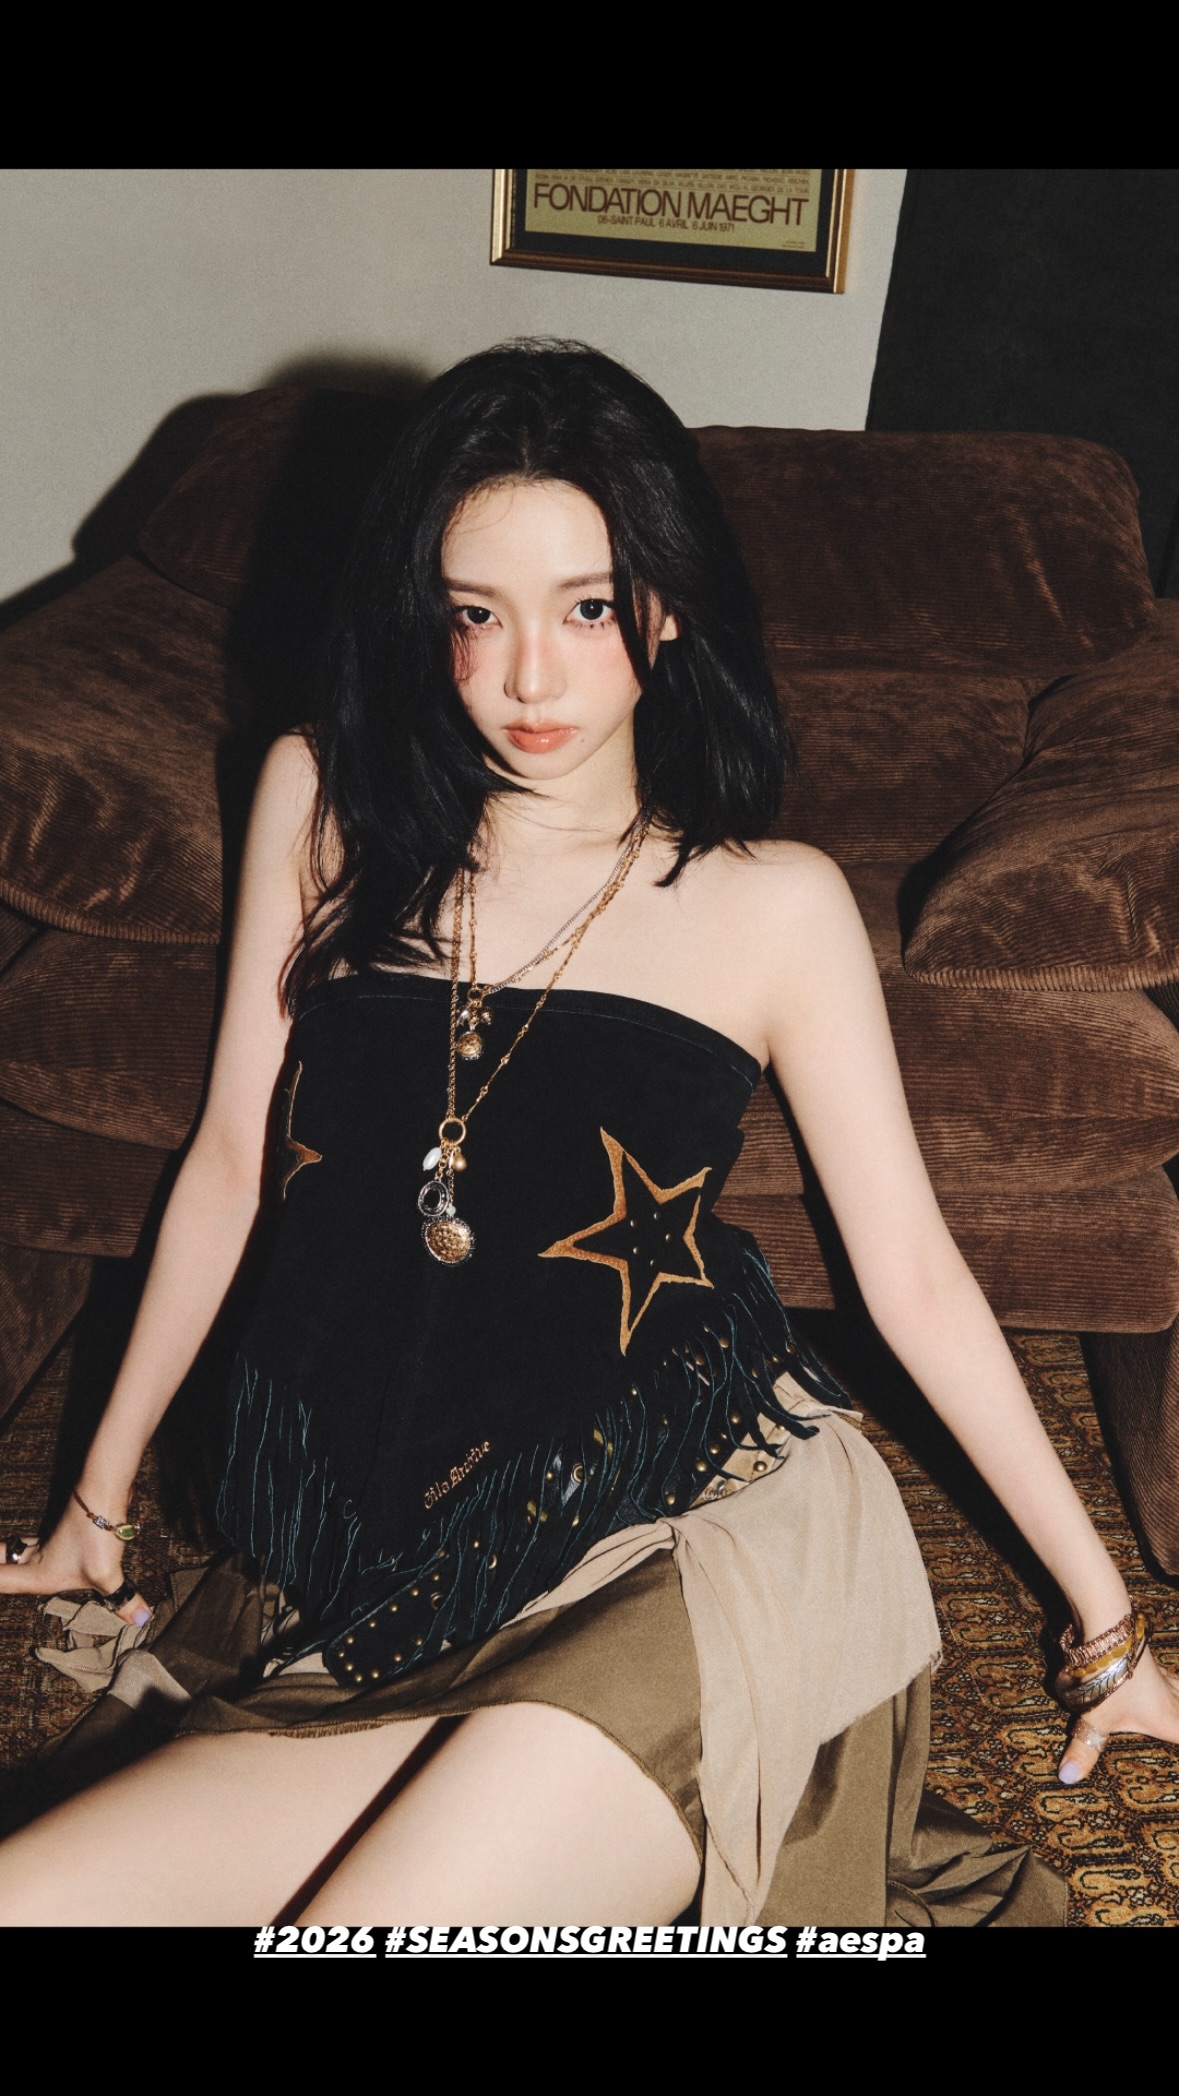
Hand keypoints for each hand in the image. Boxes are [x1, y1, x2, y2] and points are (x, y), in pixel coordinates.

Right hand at [0, 1496, 150, 1627]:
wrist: (102, 1493)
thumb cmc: (94, 1535)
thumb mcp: (107, 1574)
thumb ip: (121, 1599)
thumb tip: (141, 1619)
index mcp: (36, 1573)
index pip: (0, 1581)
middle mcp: (35, 1560)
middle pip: (3, 1563)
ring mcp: (46, 1544)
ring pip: (15, 1552)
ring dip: (5, 1558)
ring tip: (2, 1561)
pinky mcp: (60, 1533)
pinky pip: (31, 1545)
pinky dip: (19, 1551)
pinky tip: (31, 1554)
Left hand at [1059, 1644, 1178, 1782]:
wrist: (1108, 1632)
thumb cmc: (1108, 1679)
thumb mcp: (1095, 1718)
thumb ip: (1084, 1750)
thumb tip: (1068, 1777)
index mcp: (1167, 1720)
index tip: (1178, 1746)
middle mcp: (1172, 1699)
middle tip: (1175, 1725)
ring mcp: (1163, 1678)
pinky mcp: (1152, 1662)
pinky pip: (1172, 1678)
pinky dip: (1175, 1685)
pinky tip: (1169, 1683)